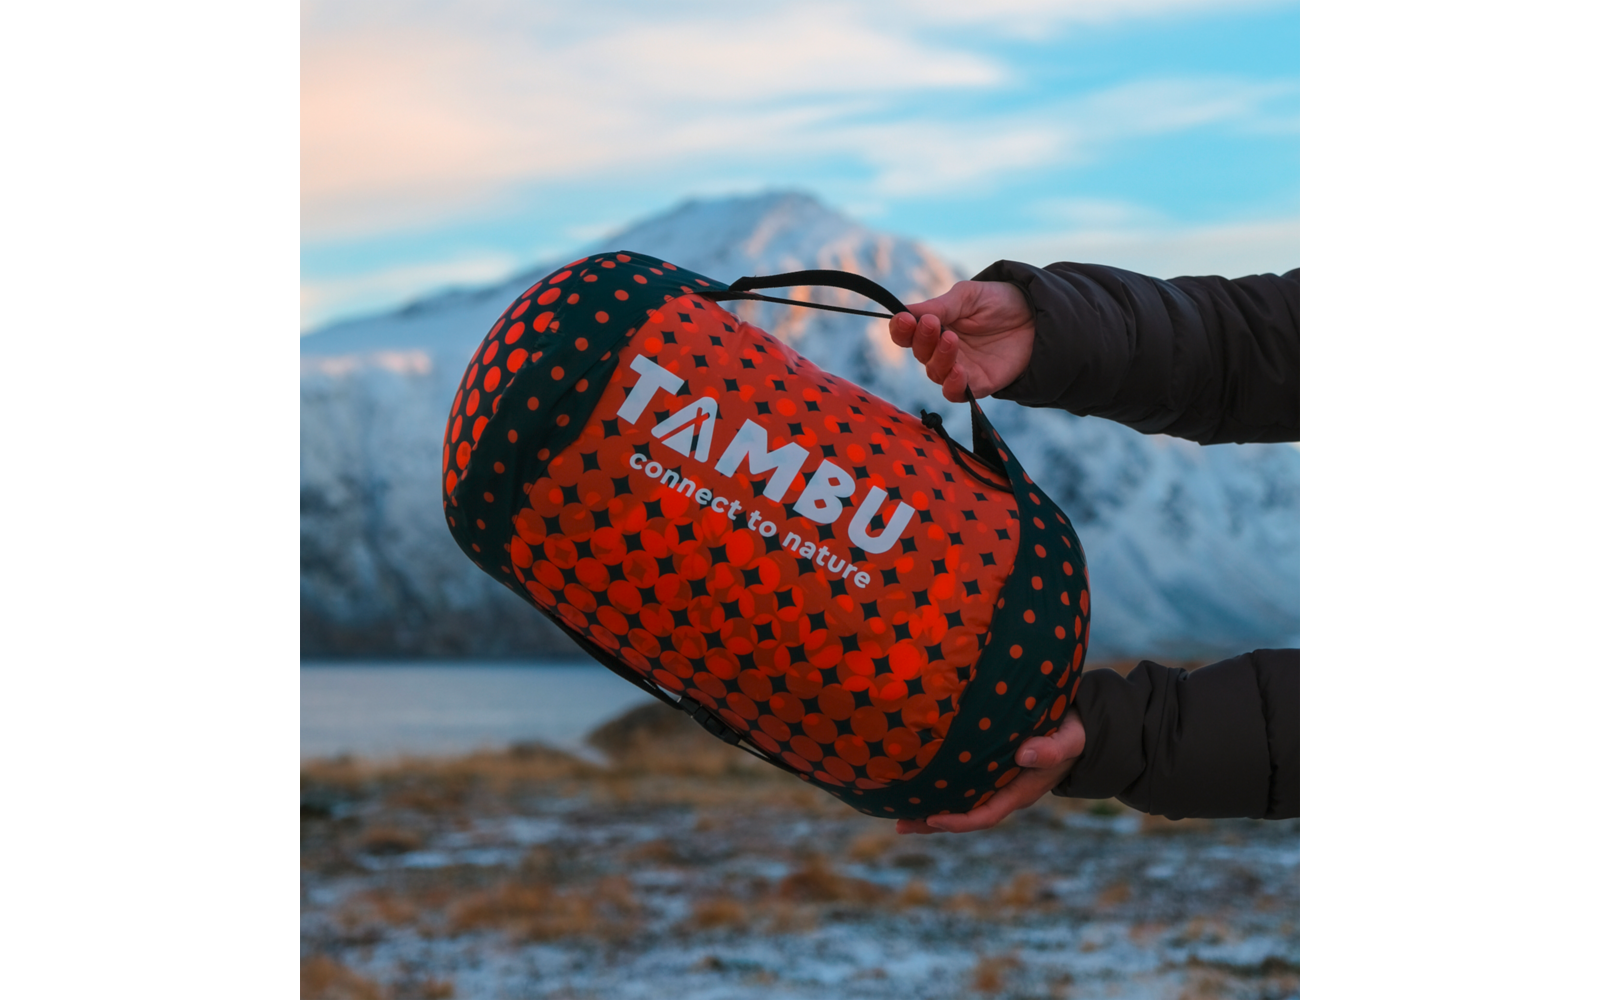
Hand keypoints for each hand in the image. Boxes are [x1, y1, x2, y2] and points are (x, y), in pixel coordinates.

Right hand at [888, 280, 1035, 401]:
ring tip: (951, 339)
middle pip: (920, 353)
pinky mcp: (979, 384)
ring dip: (939, 358)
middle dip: (923, 339)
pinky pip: (956, 392)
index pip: (907, 334)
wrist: (1037, 316)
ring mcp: (960, 368)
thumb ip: (941, 306)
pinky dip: (953, 384)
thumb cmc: (1000, 302)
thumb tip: (906, 312)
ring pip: (936, 373)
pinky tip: (958, 371)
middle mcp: (942, 351)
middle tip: (933, 324)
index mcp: (936, 327)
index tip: (904, 319)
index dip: (901, 329)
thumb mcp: (969, 296)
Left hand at [895, 708, 1084, 833]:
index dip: (958, 820)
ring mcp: (996, 783)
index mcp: (1020, 792)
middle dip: (932, 822)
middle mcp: (1004, 792)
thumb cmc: (1074, 734)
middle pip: (964, 815)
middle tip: (899, 822)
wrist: (1081, 730)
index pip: (985, 815)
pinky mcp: (991, 769)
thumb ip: (1050, 749)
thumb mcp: (1068, 740)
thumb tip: (1023, 753)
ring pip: (959, 801)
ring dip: (930, 806)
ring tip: (897, 808)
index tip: (932, 817)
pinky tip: (918, 780)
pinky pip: (963, 783)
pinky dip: (941, 785)